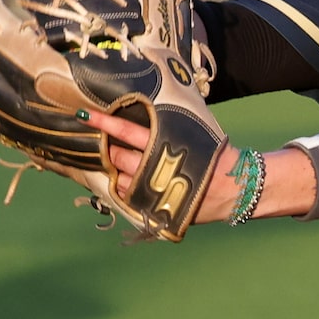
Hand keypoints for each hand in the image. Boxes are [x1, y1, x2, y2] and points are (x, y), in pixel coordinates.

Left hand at [87, 107, 245, 225]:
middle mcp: (154, 168)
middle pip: (117, 156)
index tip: (83, 115)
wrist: (235, 189)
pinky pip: (128, 198)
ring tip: (115, 163)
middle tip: (105, 142)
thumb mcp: (193, 133)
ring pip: (119, 179)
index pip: (126, 130)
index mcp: (163, 144)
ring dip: (114, 170)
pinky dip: (123, 188)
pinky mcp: (154, 208)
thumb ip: (168, 126)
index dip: (103, 122)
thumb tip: (146, 110)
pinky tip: (125, 182)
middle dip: (108, 148)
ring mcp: (152, 190)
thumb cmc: (215, 156)